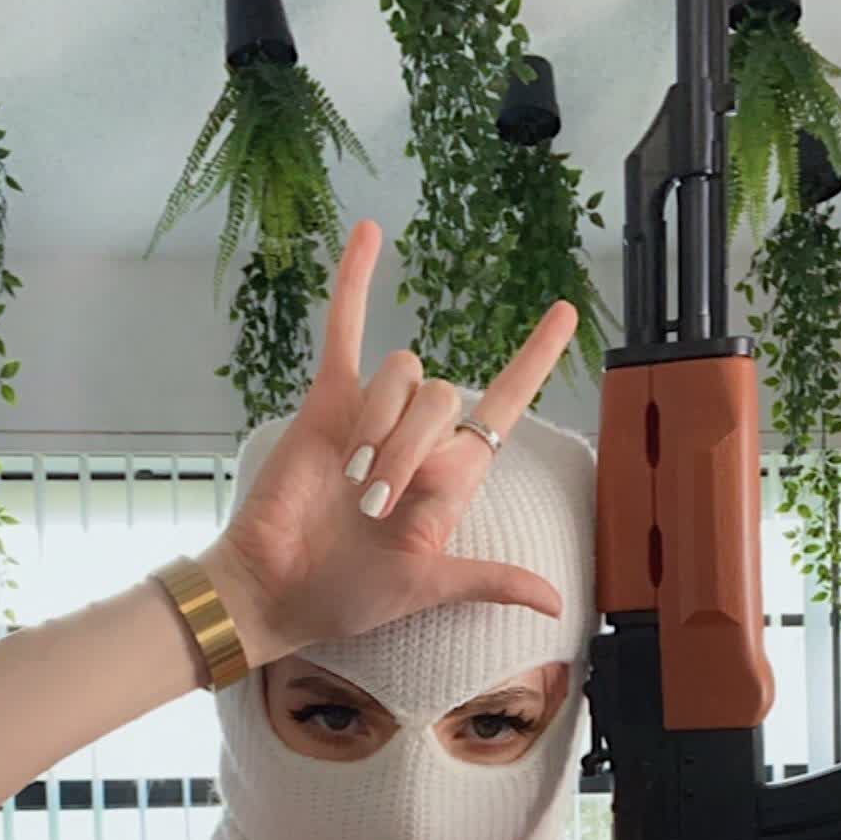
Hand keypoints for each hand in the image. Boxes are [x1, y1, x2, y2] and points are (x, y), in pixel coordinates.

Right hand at [197, 217, 579, 664]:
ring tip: (352, 478)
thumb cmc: (347, 594)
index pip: (502, 407)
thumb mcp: (427, 588)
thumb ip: (489, 580)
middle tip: (378, 504)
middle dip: (412, 451)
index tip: (564, 312)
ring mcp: (373, 417)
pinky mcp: (328, 404)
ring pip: (401, 374)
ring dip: (381, 426)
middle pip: (442, 397)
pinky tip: (369, 234)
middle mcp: (417, 439)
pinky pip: (345, 334)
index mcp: (449, 478)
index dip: (533, 360)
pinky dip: (355, 285)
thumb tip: (556, 605)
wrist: (276, 588)